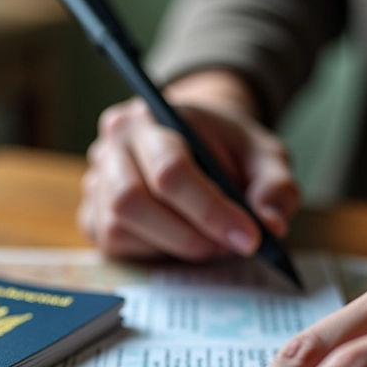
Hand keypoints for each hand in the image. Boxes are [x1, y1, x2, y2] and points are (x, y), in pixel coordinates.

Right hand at [78, 71, 298, 260]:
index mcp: (151, 115)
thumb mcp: (263, 155)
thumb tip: (270, 224)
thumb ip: (275, 185)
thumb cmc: (224, 148)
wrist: (193, 142)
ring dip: (172, 245)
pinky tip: (180, 239)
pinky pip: (114, 242)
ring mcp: (95, 180)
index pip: (170, 170)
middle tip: (230, 247)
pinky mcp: (91, 214)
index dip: (211, 211)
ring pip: (119, 226)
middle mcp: (112, 145)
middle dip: (190, 235)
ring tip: (210, 243)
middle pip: (133, 201)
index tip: (249, 238)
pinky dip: (153, 251)